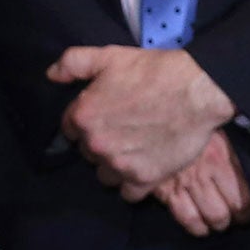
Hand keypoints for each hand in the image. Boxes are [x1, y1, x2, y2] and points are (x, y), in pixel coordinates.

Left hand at [50, 45, 234, 189]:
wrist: (198, 91)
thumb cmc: (154, 71)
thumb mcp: (110, 56)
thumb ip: (73, 63)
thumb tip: (51, 75)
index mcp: (83, 116)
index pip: (69, 129)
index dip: (86, 121)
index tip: (104, 115)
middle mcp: (96, 145)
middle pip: (87, 153)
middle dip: (100, 143)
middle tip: (123, 130)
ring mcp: (118, 165)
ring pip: (105, 175)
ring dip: (114, 166)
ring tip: (133, 150)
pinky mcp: (143, 180)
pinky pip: (127, 193)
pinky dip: (133, 184)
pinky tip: (143, 167)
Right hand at [134, 130, 249, 236]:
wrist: (148, 118)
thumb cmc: (187, 120)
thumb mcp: (214, 125)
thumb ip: (229, 144)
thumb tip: (248, 147)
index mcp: (219, 158)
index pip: (241, 197)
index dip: (247, 211)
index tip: (248, 213)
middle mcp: (203, 176)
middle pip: (223, 213)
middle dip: (230, 221)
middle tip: (233, 220)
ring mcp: (182, 185)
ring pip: (204, 219)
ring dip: (213, 226)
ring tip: (216, 224)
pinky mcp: (163, 191)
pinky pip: (183, 218)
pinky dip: (194, 226)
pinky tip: (199, 227)